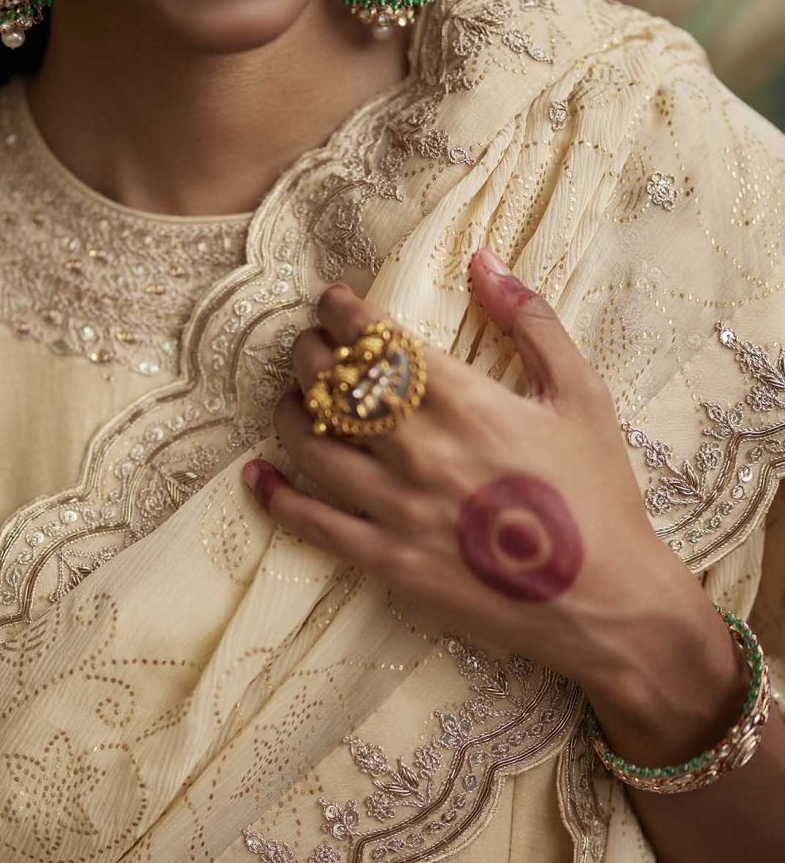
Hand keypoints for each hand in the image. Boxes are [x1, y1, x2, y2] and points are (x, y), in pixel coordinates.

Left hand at [242, 249, 736, 720]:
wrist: (606, 601)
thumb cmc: (599, 494)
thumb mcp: (582, 394)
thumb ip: (532, 321)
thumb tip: (482, 261)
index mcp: (466, 402)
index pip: (377, 340)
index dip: (342, 312)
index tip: (334, 303)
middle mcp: (420, 450)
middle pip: (332, 385)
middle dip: (308, 352)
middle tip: (308, 345)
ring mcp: (398, 509)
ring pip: (311, 447)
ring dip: (288, 412)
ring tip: (291, 399)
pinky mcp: (388, 561)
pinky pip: (312, 524)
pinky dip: (275, 497)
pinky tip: (256, 476)